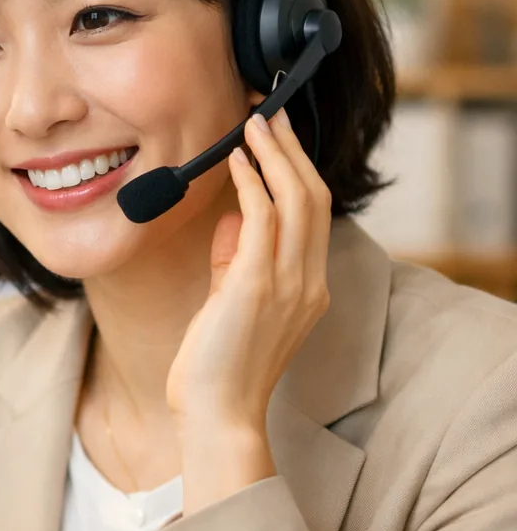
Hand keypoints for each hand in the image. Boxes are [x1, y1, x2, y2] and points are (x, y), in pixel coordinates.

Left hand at [165, 107, 332, 433]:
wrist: (216, 416)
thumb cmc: (217, 365)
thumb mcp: (232, 303)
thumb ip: (237, 261)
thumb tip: (233, 219)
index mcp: (308, 288)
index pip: (314, 215)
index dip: (297, 170)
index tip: (277, 140)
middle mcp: (308, 282)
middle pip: (314, 197)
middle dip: (291, 151)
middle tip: (269, 115)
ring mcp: (288, 284)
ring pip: (296, 200)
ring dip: (274, 155)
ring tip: (254, 123)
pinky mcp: (257, 286)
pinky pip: (263, 219)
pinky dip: (252, 183)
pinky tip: (237, 160)